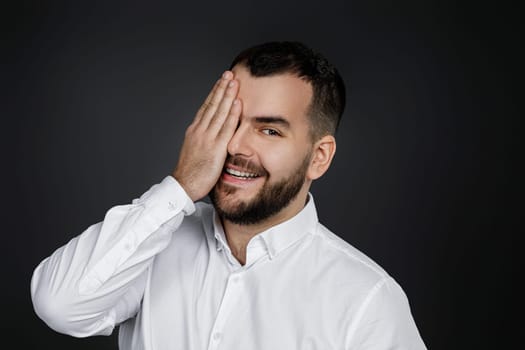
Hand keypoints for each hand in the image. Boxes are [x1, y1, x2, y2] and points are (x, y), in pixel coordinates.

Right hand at [172, 71, 241, 200]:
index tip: (221, 82)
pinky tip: (238, 103)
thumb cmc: (190, 173)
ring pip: (219, 112)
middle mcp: (200, 130)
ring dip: (228, 95)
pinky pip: (226, 128)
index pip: (206, 107)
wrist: (183, 185)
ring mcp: (207, 138)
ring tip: (234, 81)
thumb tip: (212, 135)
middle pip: (212, 105)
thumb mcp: (195, 151)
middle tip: (229, 74)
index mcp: (194, 130)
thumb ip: (204, 140)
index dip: (214, 93)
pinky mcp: (215, 148)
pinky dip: (232, 114)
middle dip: (221, 88)